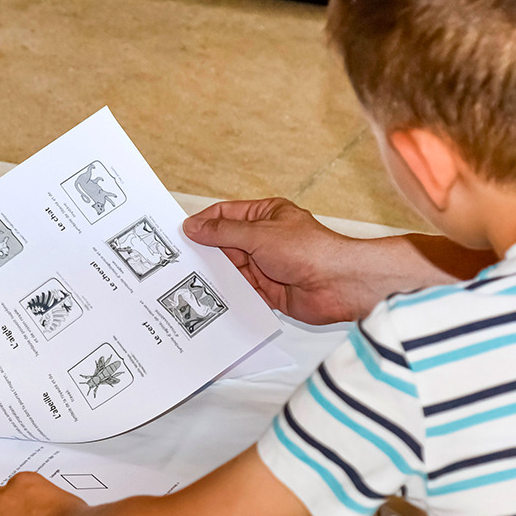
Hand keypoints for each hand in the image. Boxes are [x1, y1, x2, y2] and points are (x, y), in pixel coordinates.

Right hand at [183, 199, 471, 323]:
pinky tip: (208, 300)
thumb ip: (223, 233)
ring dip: (214, 276)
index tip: (180, 235)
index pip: (226, 215)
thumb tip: (193, 227)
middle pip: (225, 245)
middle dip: (205, 253)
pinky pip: (241, 293)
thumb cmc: (308, 250)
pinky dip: (227, 296)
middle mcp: (264, 240)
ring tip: (185, 283)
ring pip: (231, 270)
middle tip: (175, 263)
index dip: (203, 223)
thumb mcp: (259, 235)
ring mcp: (266, 266)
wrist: (339, 284)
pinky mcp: (269, 292)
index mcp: (265, 216)